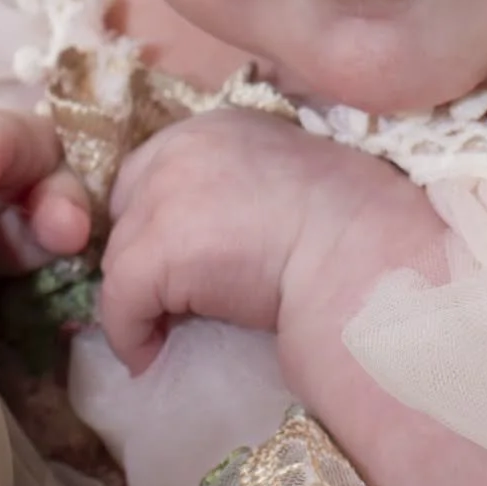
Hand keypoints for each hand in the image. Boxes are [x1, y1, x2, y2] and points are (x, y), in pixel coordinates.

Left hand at [99, 108, 432, 374]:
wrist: (366, 257)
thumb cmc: (351, 230)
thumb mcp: (286, 185)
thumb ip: (237, 192)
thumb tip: (212, 242)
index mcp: (218, 127)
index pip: (153, 171)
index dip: (159, 220)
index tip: (180, 264)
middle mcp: (181, 149)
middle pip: (127, 210)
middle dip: (143, 255)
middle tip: (170, 300)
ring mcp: (163, 197)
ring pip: (121, 258)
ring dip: (139, 299)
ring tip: (165, 334)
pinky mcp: (157, 250)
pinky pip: (120, 302)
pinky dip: (130, 335)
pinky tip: (149, 358)